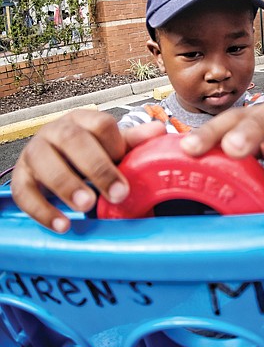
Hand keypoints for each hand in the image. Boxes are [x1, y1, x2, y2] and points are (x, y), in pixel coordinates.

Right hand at [11, 109, 165, 231]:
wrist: (54, 162)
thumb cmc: (89, 153)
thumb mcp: (111, 147)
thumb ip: (133, 142)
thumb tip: (159, 132)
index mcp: (83, 120)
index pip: (100, 124)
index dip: (115, 146)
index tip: (127, 168)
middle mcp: (56, 131)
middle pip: (73, 141)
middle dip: (97, 168)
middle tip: (118, 194)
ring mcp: (35, 153)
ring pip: (45, 163)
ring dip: (67, 185)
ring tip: (87, 206)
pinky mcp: (21, 178)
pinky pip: (25, 193)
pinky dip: (43, 211)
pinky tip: (63, 226)